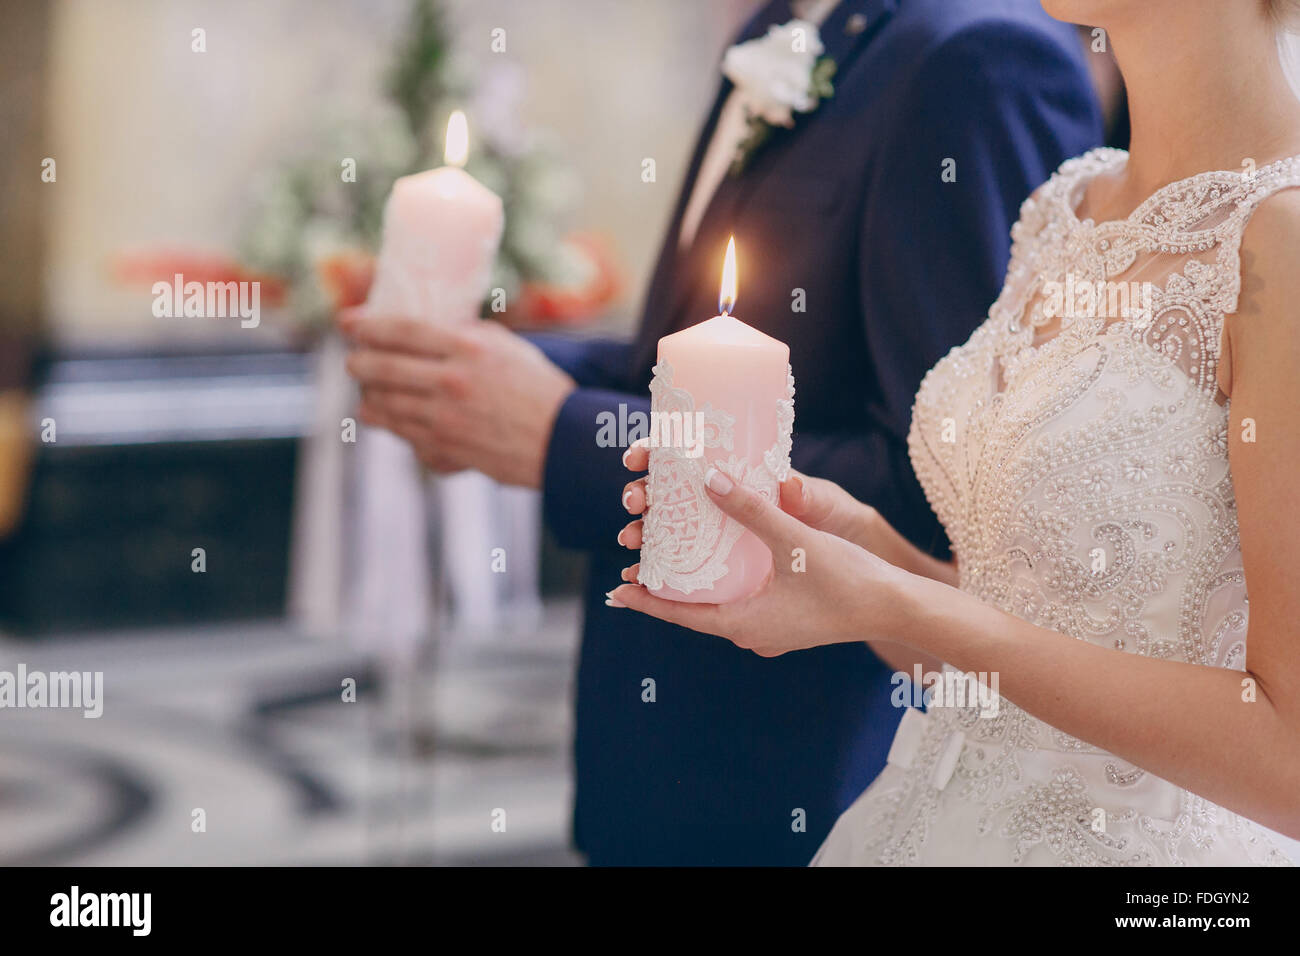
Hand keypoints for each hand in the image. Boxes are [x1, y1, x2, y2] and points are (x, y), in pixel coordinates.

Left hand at [339, 309, 575, 487]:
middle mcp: (451, 382)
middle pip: (381, 369)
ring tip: (367, 392)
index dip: (367, 326)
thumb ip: (469, 336)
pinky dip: (390, 424)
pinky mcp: (446, 448)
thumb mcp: (508, 349)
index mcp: (468, 348)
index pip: (402, 331)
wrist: (563, 442)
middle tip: (353, 361)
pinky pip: (402, 434)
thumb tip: (434, 326)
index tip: (347, 322)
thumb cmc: (540, 390)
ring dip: (369, 397)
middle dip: (358, 364)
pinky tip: (388, 418)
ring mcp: (445, 419)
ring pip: (384, 405)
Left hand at [609, 462, 911, 656]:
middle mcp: (751, 634)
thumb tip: (706, 479)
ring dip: (692, 586)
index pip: (680, 614)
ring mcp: (769, 630)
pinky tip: (717, 564)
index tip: (614, 588)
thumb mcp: (794, 540)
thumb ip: (751, 509)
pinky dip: (721, 585)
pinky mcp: (786, 620)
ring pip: (717, 606)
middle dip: (663, 588)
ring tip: (667, 560)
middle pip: (693, 610)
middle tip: (634, 562)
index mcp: (744, 624)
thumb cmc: (848, 580)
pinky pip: (740, 602)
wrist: (896, 608)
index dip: (645, 599)